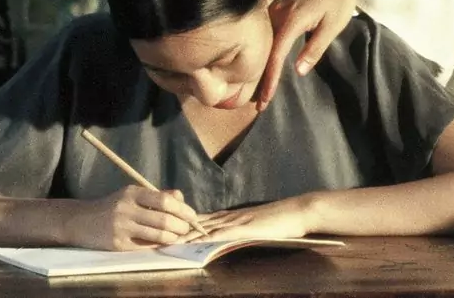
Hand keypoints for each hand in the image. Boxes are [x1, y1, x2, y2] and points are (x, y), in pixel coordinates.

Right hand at [63, 186, 203, 250]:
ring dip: (173, 238)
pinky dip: (159, 245)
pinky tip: (162, 243)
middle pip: (165, 220)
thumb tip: (182, 199)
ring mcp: (121, 228)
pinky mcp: (118, 244)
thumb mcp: (132, 194)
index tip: (193, 216)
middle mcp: (126, 209)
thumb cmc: (113, 206)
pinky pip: (147, 246)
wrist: (80, 220)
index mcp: (132, 193)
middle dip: (182, 226)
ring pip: (158, 236)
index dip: (184, 210)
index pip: (166, 201)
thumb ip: (157, 195)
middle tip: (187, 229)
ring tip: (177, 237)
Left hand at [176, 196, 316, 243]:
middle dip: (176, 229)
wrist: (298, 211)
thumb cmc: (281, 221)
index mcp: (231, 216)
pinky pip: (221, 233)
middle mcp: (229, 217)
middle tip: (155, 235)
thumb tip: (227, 237)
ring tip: (166, 240)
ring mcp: (236, 221)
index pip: (200, 220)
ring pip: (204, 228)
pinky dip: (206, 238)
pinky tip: (196, 242)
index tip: (163, 229)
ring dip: (185, 234)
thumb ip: (240, 230)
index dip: (181, 225)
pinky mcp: (244, 228)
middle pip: (196, 223)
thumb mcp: (256, 225)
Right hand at [258, 0, 369, 110]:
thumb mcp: (333, 25)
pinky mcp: (277, 6)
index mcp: (291, 19)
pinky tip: (261, 63)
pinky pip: (265, 33)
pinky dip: (263, 51)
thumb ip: (315, 48)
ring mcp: (275, 8)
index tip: (265, 100)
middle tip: (258, 104)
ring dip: (259, 66)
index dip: (270, 80)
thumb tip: (298, 72)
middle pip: (263, 51)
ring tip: (258, 89)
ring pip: (262, 42)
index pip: (276, 56)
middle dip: (260, 79)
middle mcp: (278, 13)